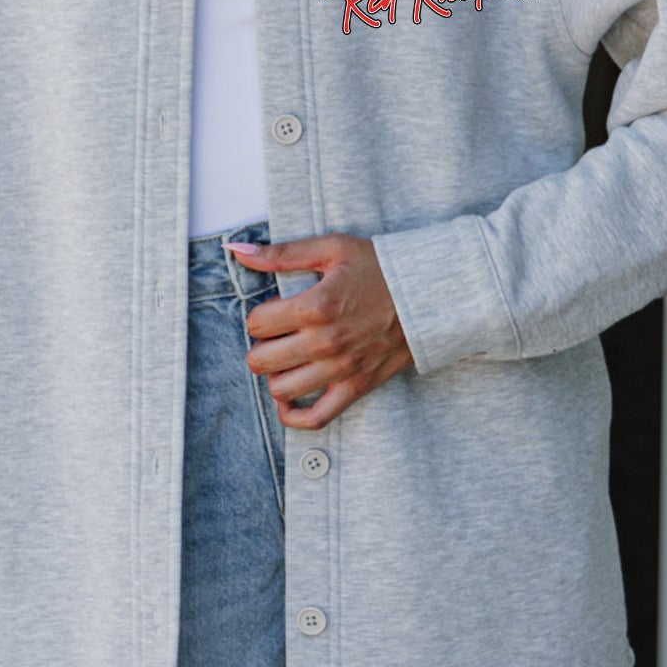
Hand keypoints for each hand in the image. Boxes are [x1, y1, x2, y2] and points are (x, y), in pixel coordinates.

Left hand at [232, 232, 412, 427]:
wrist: (428, 294)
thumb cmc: (381, 268)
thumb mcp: (332, 248)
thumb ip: (282, 253)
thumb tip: (237, 250)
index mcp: (316, 307)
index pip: (257, 323)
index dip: (260, 316)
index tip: (277, 310)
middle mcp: (325, 342)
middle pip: (261, 360)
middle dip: (262, 346)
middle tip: (279, 335)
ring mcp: (341, 369)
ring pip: (281, 390)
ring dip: (276, 375)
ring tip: (288, 359)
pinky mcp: (356, 387)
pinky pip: (316, 418)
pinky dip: (295, 416)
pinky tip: (289, 400)